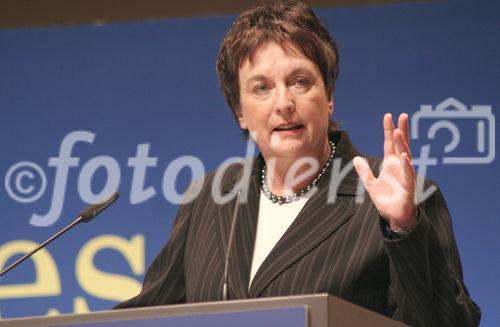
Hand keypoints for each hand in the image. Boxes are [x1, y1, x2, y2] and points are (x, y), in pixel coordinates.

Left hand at [353, 113, 416, 231]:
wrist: (394, 216)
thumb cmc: (386, 200)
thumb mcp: (370, 184)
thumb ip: (364, 171)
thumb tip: (356, 159)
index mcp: (391, 164)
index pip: (389, 143)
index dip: (389, 130)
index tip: (388, 116)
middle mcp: (400, 166)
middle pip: (400, 145)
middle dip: (401, 131)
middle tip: (403, 115)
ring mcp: (405, 174)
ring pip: (405, 155)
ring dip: (402, 144)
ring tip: (398, 132)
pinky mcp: (409, 185)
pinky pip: (408, 173)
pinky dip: (407, 165)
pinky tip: (404, 156)